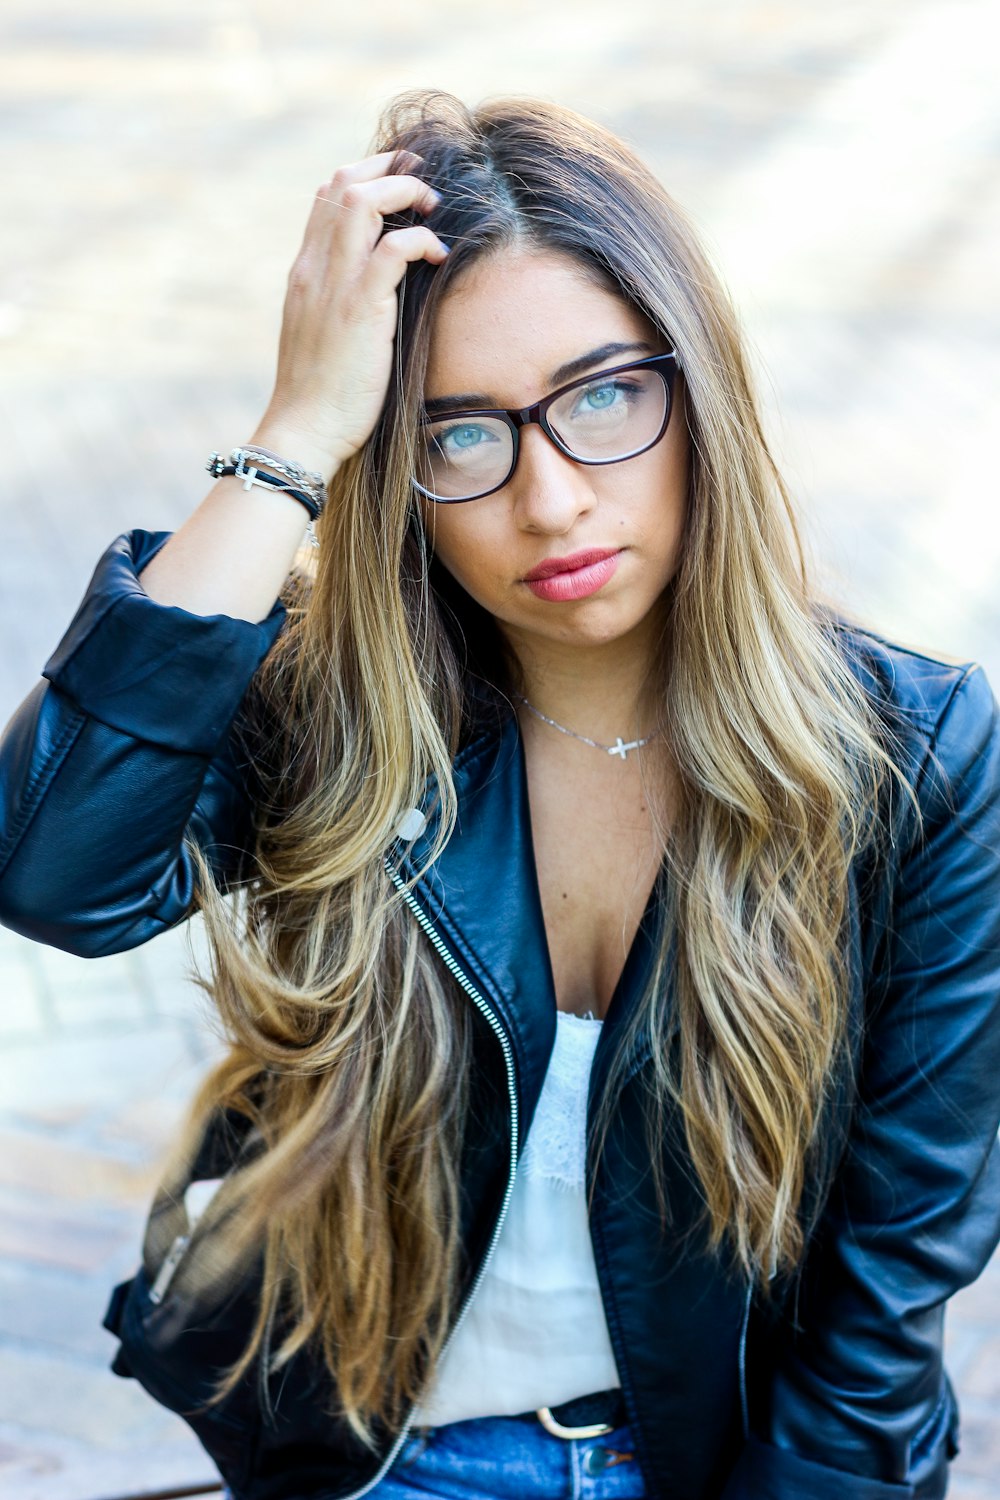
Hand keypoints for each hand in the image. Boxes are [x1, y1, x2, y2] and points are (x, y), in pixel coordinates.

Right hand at [251, 152, 447, 478]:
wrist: (303, 430)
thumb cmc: (320, 394)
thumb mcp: (323, 335)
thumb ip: (340, 302)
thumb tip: (380, 289)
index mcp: (304, 272)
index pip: (325, 197)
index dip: (365, 177)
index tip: (399, 187)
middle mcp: (314, 268)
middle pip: (341, 183)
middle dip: (387, 169)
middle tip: (423, 184)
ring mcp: (333, 285)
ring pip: (361, 201)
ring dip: (404, 192)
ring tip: (432, 208)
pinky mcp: (359, 308)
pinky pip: (392, 249)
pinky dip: (420, 239)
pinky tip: (438, 255)